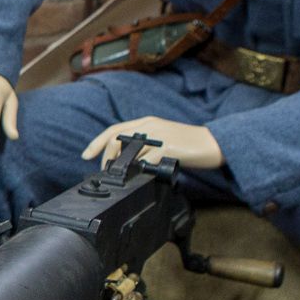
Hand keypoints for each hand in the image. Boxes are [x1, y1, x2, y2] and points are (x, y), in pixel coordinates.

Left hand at [82, 117, 224, 170]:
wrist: (214, 143)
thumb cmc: (189, 143)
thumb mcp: (163, 138)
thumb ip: (145, 145)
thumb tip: (128, 161)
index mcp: (146, 122)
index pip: (114, 130)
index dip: (97, 142)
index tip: (86, 155)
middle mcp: (149, 126)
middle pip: (116, 139)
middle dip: (106, 158)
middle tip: (107, 171)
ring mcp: (158, 137)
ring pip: (129, 152)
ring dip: (122, 166)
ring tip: (122, 176)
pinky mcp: (167, 149)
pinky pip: (146, 161)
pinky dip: (140, 170)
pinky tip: (142, 176)